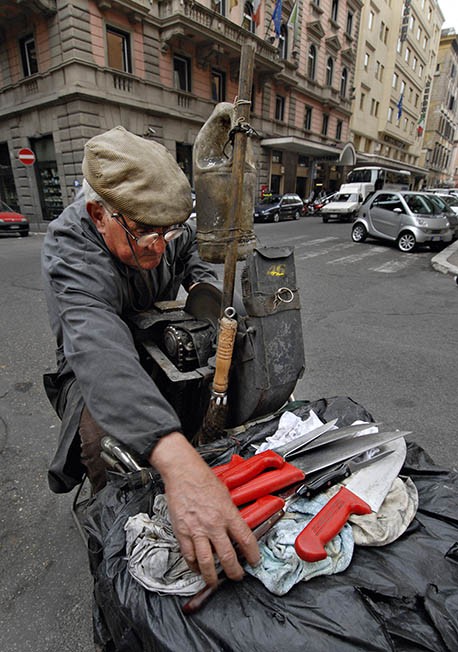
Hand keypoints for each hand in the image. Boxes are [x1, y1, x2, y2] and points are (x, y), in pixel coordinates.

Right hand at [150, 432, 259, 585]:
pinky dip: (193, 566)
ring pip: (206, 562)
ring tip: (215, 581)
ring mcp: (197, 530)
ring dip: (212, 576)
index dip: (253, 555)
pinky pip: (188, 556)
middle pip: (227, 556)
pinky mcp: (182, 532)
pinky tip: (197, 568)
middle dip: (234, 572)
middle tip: (237, 576)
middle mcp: (214, 524)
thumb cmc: (204, 479)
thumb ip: (230, 514)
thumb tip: (236, 529)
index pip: (246, 540)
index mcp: (228, 513)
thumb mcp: (225, 495)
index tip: (254, 562)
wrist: (183, 472)